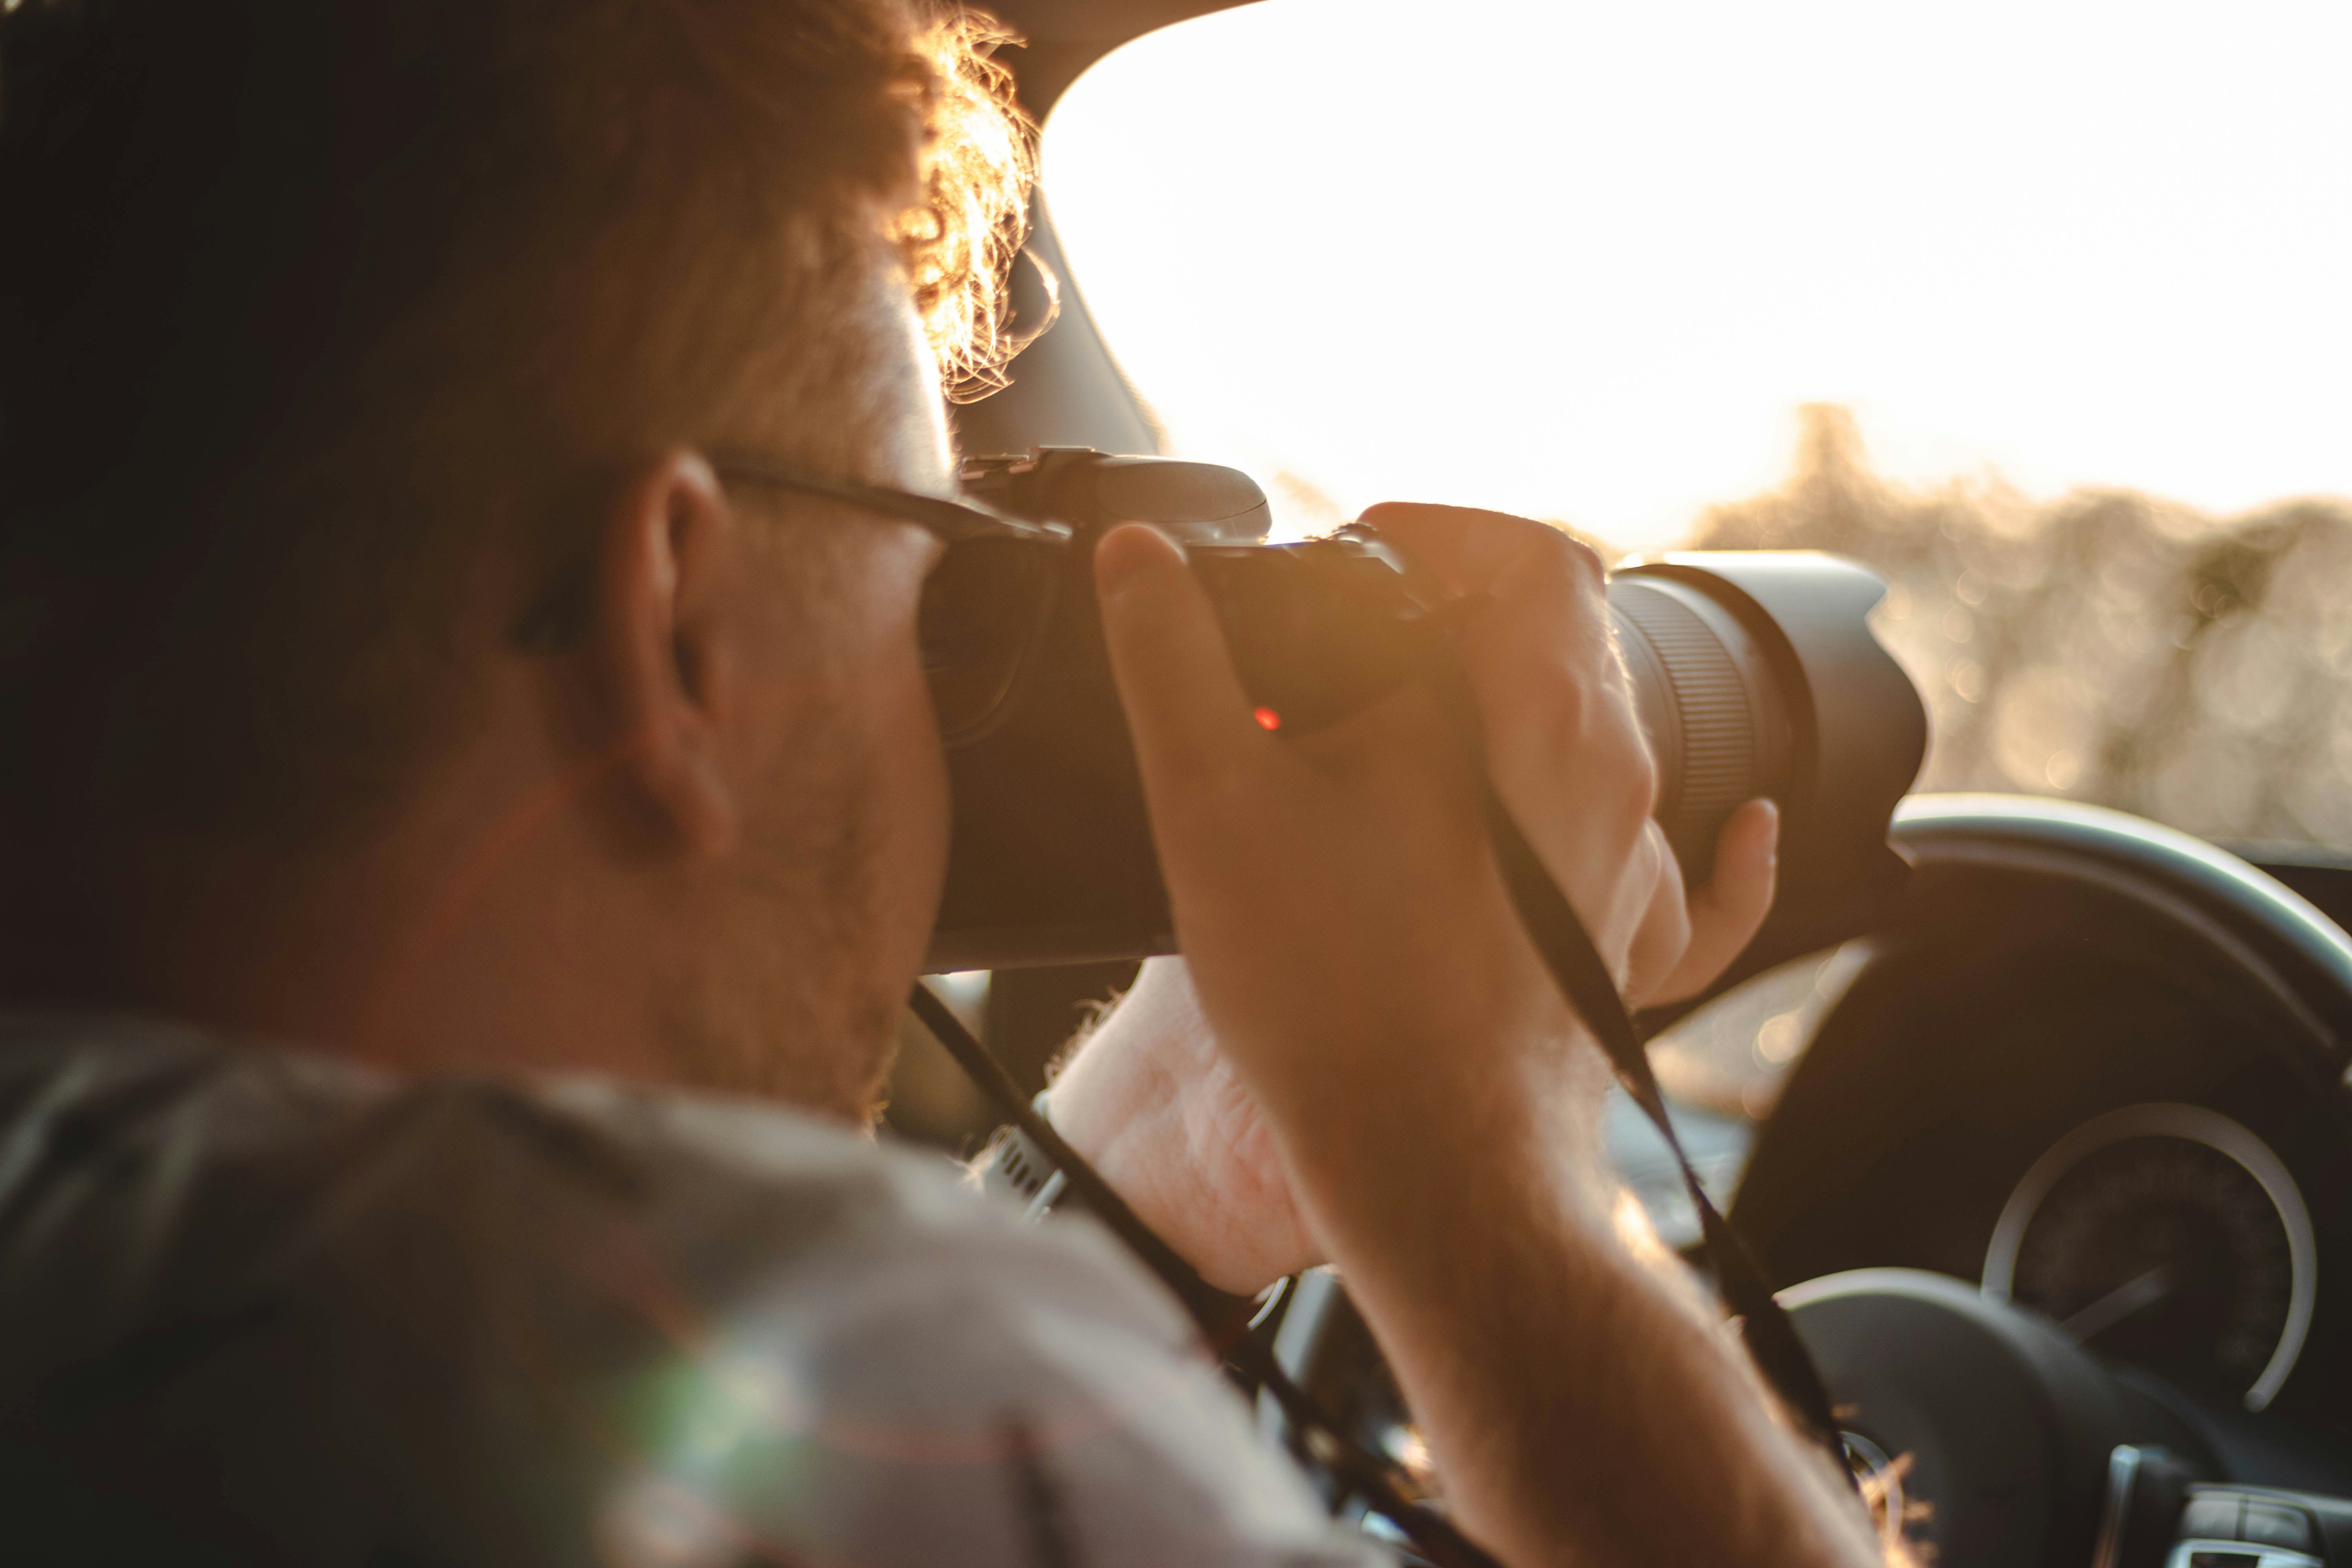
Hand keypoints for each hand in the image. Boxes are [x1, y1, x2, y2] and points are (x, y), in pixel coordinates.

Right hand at [1055, 507, 1777, 1290]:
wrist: (1420, 1164)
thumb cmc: (1326, 991)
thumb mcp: (1213, 798)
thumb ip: (1169, 658)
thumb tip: (1135, 554)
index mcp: (1533, 712)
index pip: (1527, 554)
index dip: (1443, 527)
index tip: (1367, 543)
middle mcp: (1611, 776)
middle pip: (1575, 634)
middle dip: (1476, 605)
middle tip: (1377, 622)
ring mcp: (1631, 866)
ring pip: (1617, 738)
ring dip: (1538, 698)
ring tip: (1442, 712)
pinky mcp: (1629, 948)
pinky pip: (1701, 883)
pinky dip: (1719, 846)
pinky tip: (1748, 825)